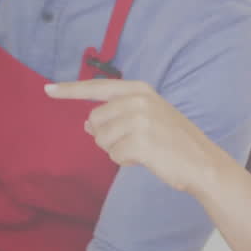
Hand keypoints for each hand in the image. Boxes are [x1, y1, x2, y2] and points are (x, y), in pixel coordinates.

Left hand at [44, 79, 222, 195]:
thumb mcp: (148, 117)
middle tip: (135, 141)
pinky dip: (126, 162)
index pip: (96, 87)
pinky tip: (147, 159)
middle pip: (94, 121)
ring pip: (101, 140)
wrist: (202, 162)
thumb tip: (87, 124)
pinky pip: (114, 156)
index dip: (69, 90)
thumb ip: (117, 115)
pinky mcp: (140, 142)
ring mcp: (139, 120)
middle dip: (107, 137)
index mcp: (139, 89)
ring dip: (117, 150)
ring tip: (144, 149)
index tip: (47, 89)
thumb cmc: (173, 141)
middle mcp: (137, 100)